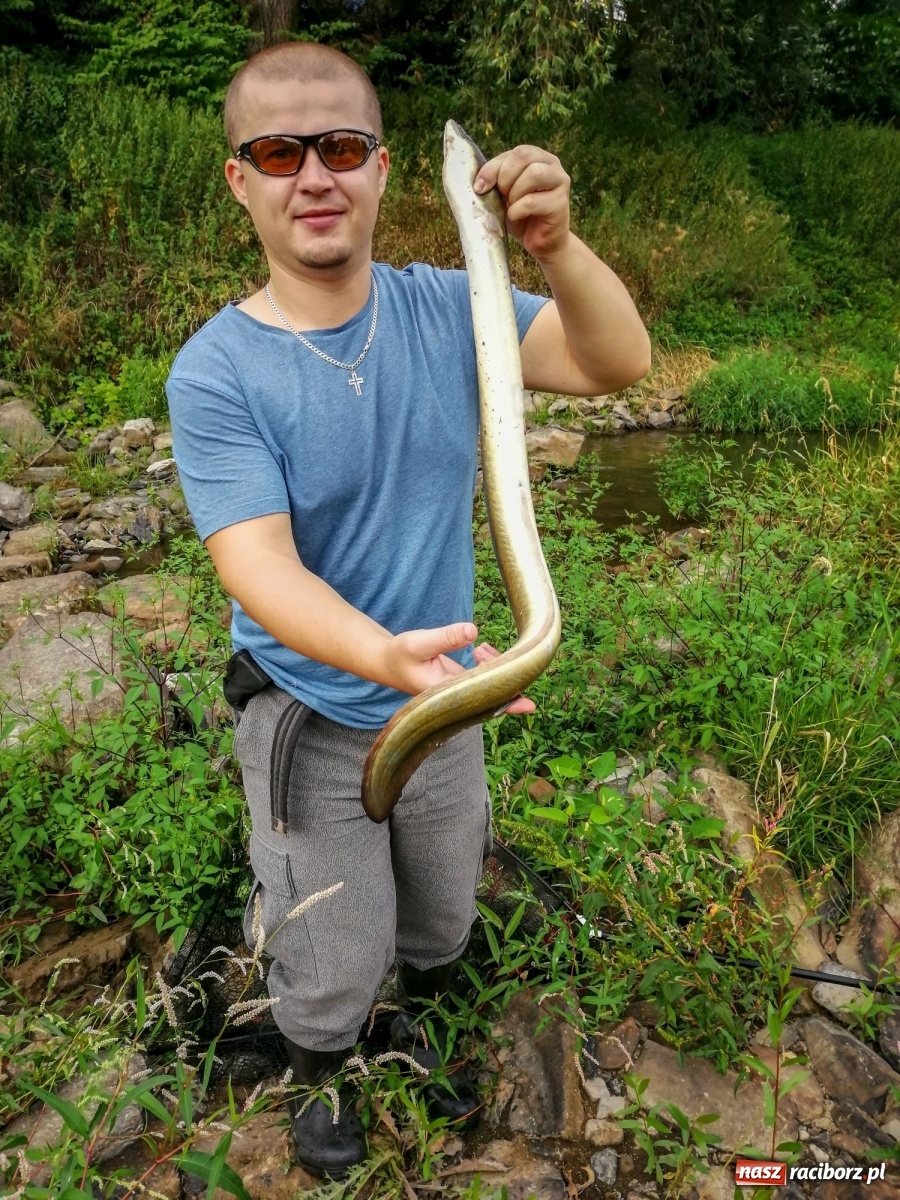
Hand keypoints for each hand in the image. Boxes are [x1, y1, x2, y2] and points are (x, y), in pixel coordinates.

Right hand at [387, 625, 535, 714]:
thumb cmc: (400, 655)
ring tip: (480, 649)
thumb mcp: (419, 642)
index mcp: (445, 696)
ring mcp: (460, 693)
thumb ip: (446, 637)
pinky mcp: (461, 685)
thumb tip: (474, 630)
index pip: (483, 702)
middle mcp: (456, 699)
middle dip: (502, 672)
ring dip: (495, 666)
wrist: (387, 662)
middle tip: (485, 651)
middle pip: (492, 694)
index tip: (528, 705)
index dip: (507, 704)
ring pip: (490, 685)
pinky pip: (484, 679)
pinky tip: (479, 650)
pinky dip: (488, 664)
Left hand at [474, 145, 570, 262]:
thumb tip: (479, 184)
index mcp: (538, 157)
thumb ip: (496, 180)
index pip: (515, 152)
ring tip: (511, 206)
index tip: (479, 187)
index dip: (493, 167)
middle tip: (501, 196)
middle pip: (523, 156)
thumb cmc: (522, 215)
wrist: (542, 242)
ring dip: (514, 192)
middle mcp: (552, 165)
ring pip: (533, 173)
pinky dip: (517, 211)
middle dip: (505, 177)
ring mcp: (560, 182)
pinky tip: (516, 217)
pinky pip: (532, 201)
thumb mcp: (504, 193)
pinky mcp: (560, 203)